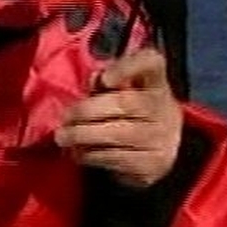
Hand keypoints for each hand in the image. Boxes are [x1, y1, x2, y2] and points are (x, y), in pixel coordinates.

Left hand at [55, 48, 182, 187]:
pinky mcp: (150, 164)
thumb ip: (107, 81)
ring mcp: (160, 137)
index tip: (105, 79)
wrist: (162, 152)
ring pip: (116, 134)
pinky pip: (114, 158)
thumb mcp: (124, 91)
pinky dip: (91, 155)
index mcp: (155, 82)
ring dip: (82, 135)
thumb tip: (94, 79)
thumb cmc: (131, 112)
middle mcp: (162, 108)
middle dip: (87, 110)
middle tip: (65, 117)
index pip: (150, 62)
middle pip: (125, 103)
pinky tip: (79, 152)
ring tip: (63, 137)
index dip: (127, 67)